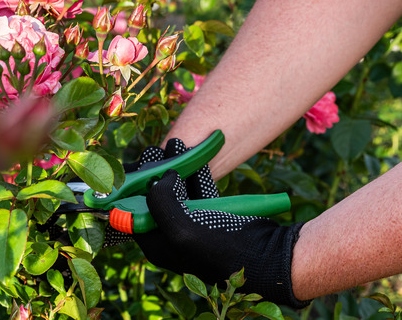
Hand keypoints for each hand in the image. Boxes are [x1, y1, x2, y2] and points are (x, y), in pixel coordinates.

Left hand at [131, 149, 308, 308]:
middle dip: (154, 173)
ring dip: (176, 166)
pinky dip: (196, 170)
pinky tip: (193, 151)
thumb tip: (161, 178)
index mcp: (159, 246)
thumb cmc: (221, 250)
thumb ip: (161, 202)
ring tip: (172, 144)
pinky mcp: (213, 214)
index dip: (132, 191)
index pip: (135, 216)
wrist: (269, 256)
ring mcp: (194, 224)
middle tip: (152, 151)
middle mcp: (173, 236)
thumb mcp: (182, 230)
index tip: (133, 168)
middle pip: (156, 199)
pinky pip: (200, 189)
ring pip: (178, 190)